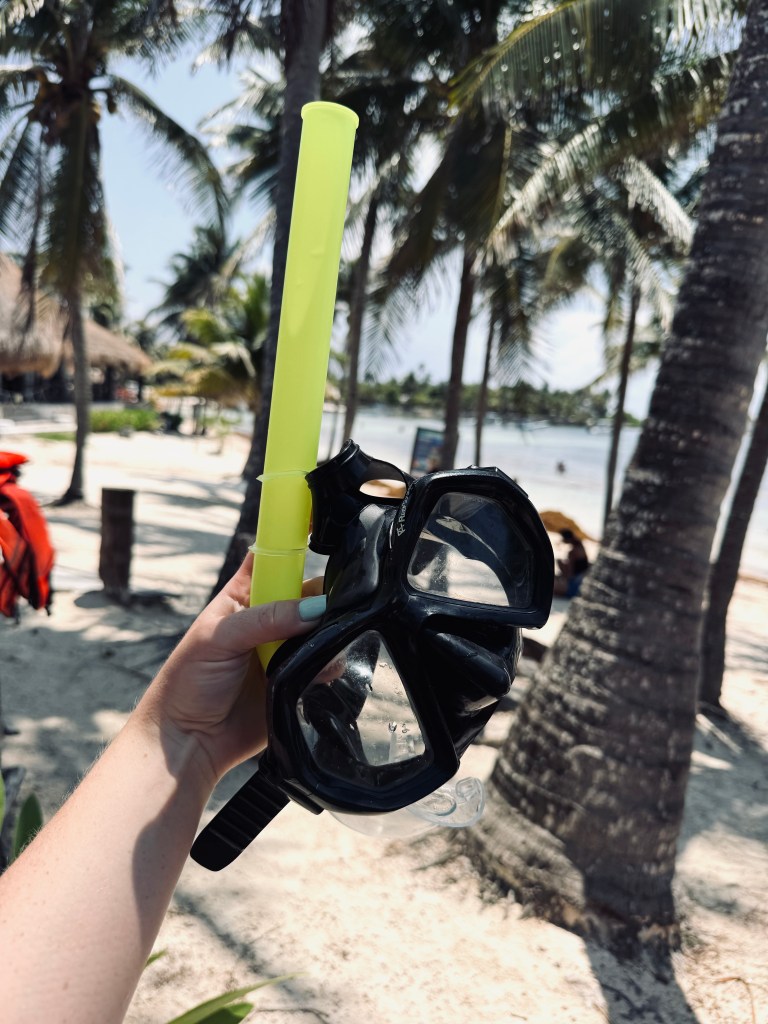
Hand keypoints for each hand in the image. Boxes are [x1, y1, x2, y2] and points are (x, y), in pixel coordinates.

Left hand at [137, 554, 324, 786]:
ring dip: (328, 631)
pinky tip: (323, 670)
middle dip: (323, 595)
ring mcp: (285, 649)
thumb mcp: (218, 639)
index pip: (273, 556)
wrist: (189, 743)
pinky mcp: (298, 680)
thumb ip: (266, 619)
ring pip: (322, 627)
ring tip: (322, 643)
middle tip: (329, 606)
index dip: (295, 540)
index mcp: (244, 596)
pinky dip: (331, 663)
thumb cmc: (188, 683)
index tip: (322, 527)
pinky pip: (326, 664)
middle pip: (308, 591)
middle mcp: (268, 618)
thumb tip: (314, 610)